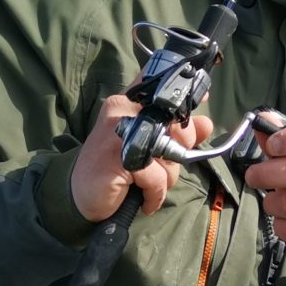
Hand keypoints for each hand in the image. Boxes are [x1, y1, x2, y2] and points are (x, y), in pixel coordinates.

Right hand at [71, 93, 214, 221]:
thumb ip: (176, 134)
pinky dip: (154, 195)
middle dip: (179, 152)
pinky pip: (156, 179)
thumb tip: (206, 123)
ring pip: (168, 154)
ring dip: (165, 178)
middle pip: (175, 125)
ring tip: (147, 185)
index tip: (202, 95)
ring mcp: (118, 135)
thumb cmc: (114, 168)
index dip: (183, 90)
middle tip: (162, 167)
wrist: (78, 194)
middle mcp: (122, 113)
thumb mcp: (148, 147)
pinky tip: (145, 200)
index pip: (159, 85)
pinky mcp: (117, 160)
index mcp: (128, 103)